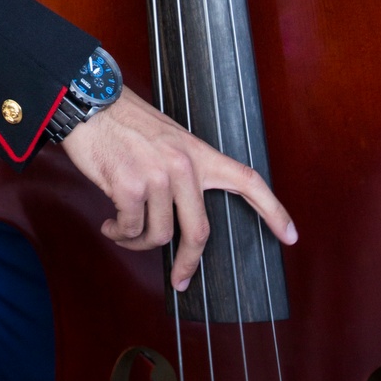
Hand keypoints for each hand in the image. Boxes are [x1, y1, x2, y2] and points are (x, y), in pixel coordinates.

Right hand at [60, 87, 297, 290]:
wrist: (89, 102)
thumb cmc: (124, 121)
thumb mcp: (167, 138)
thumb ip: (183, 169)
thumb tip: (183, 211)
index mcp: (197, 152)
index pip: (247, 180)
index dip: (274, 211)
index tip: (291, 237)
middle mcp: (183, 165)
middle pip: (199, 232)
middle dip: (187, 263)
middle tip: (179, 279)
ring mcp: (157, 176)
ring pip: (158, 235)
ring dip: (137, 242)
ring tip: (122, 230)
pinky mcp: (129, 185)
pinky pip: (130, 228)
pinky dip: (119, 233)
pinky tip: (110, 224)